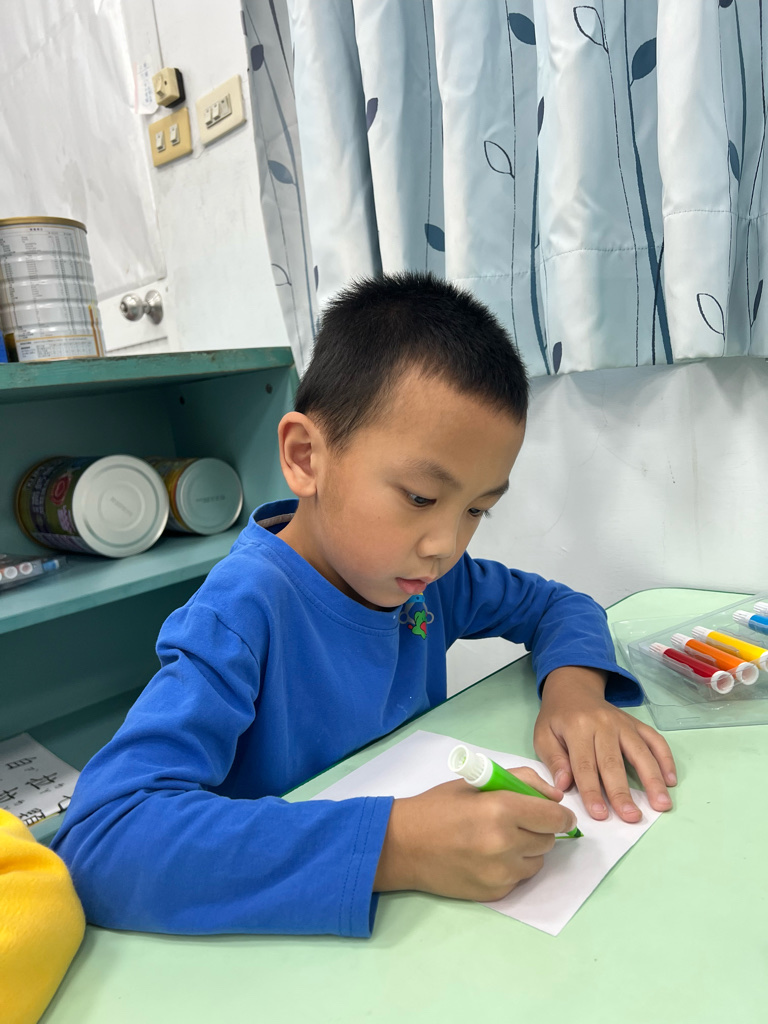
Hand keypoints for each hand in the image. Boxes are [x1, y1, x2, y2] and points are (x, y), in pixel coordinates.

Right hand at [373, 770, 576, 901]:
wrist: (402, 845)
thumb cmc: (437, 807)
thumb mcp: (476, 782)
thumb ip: (520, 781)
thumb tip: (555, 798)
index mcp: (501, 810)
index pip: (554, 818)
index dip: (562, 816)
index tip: (559, 814)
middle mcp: (505, 844)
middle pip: (549, 840)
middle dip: (540, 829)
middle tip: (518, 822)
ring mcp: (501, 873)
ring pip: (538, 861)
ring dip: (528, 850)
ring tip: (501, 840)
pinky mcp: (495, 894)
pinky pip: (520, 879)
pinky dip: (512, 867)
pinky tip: (488, 857)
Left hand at [534, 666, 676, 822]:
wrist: (573, 689)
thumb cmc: (557, 719)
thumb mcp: (543, 735)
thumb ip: (554, 760)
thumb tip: (563, 786)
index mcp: (577, 727)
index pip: (585, 765)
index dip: (592, 792)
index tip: (600, 815)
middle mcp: (603, 724)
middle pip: (613, 763)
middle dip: (622, 793)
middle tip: (631, 817)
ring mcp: (623, 723)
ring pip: (640, 753)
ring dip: (652, 780)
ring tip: (661, 805)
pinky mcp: (636, 724)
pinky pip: (655, 740)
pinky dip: (666, 759)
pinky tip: (670, 781)